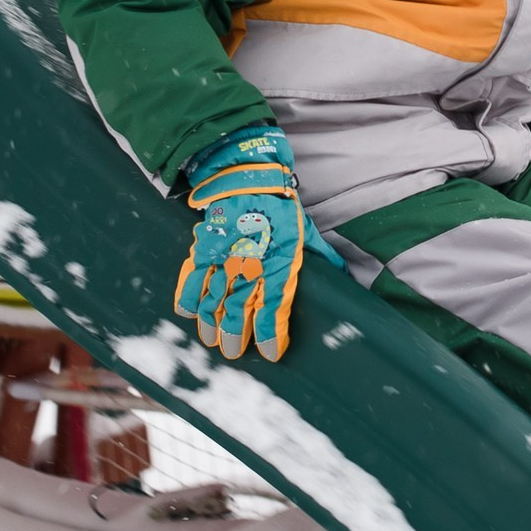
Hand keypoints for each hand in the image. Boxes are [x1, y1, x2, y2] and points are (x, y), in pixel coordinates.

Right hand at [173, 126, 339, 361]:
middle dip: (236, 337)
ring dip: (211, 325)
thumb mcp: (306, 233)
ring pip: (213, 302)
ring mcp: (222, 260)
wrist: (248, 176)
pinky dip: (187, 297)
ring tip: (212, 341)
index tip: (272, 354)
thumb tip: (344, 279)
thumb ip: (322, 260)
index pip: (273, 311)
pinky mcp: (203, 249)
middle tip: (234, 352)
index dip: (271, 336)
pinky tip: (187, 313)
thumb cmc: (280, 207)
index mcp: (276, 266)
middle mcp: (248, 268)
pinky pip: (191, 278)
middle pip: (238, 313)